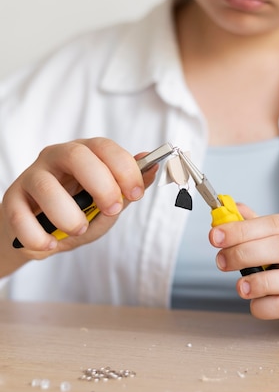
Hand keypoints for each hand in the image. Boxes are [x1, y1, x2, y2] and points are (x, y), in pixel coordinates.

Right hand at [2, 138, 156, 258]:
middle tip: (112, 209)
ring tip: (78, 230)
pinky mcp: (12, 200)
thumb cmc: (77, 213)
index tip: (136, 193)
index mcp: (84, 154)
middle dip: (101, 184)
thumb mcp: (107, 204)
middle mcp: (56, 158)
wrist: (40, 232)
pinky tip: (50, 244)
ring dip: (67, 214)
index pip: (104, 147)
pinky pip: (20, 216)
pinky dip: (38, 235)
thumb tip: (153, 167)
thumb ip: (127, 189)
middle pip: (77, 155)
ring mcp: (31, 177)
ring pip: (45, 186)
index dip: (124, 167)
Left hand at [209, 205, 278, 324]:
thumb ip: (254, 224)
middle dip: (246, 253)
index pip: (273, 224)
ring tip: (240, 287)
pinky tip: (255, 303)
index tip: (216, 236)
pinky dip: (267, 307)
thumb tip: (226, 211)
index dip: (242, 230)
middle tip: (222, 261)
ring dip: (259, 283)